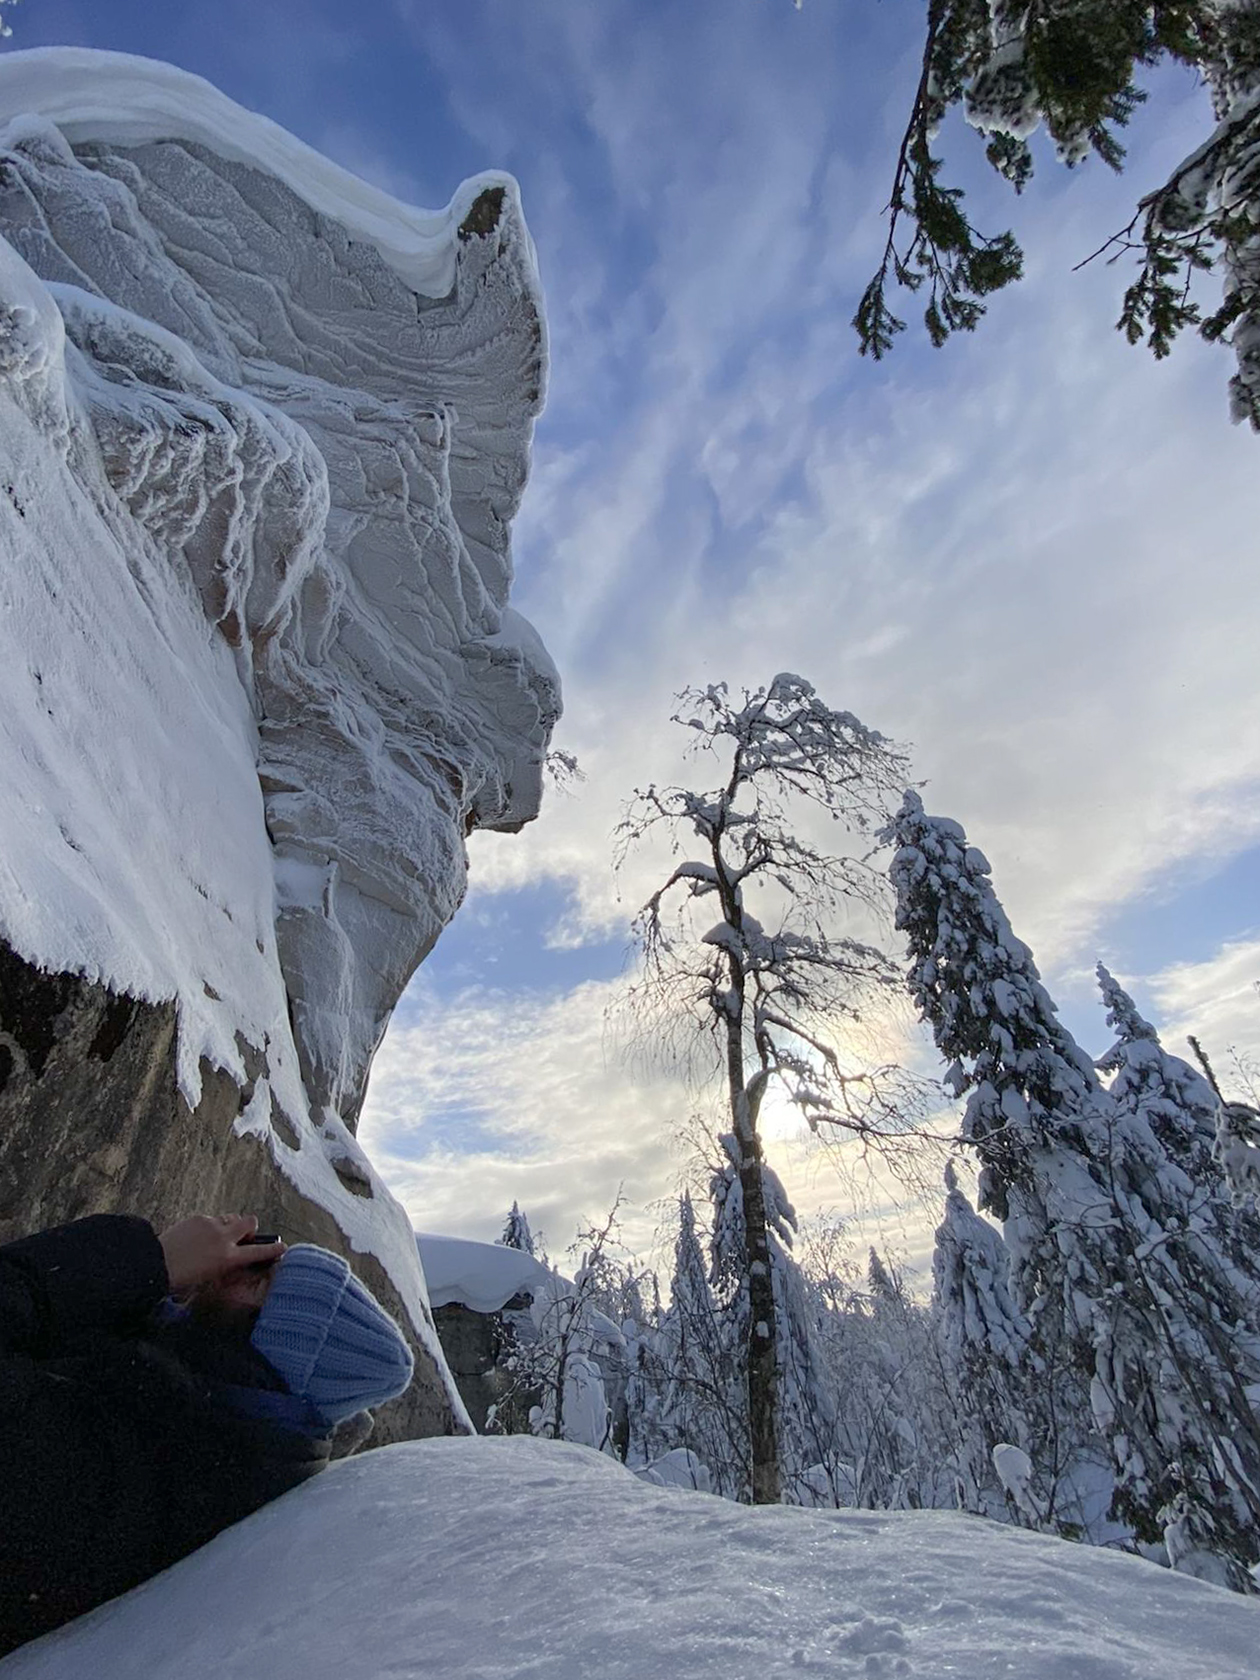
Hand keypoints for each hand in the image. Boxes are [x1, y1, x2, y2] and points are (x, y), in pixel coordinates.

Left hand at [158, 1213, 284, 1295]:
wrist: (156, 1263)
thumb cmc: (181, 1278)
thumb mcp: (209, 1278)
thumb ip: (226, 1266)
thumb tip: (234, 1260)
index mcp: (228, 1258)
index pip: (258, 1252)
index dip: (273, 1250)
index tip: (282, 1247)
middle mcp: (224, 1239)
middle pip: (250, 1222)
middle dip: (250, 1228)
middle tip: (242, 1237)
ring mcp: (211, 1225)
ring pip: (231, 1218)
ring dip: (229, 1226)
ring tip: (216, 1237)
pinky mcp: (199, 1218)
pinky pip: (212, 1219)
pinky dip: (210, 1226)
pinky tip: (197, 1237)